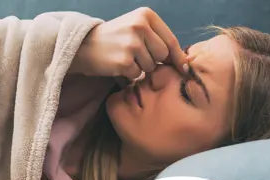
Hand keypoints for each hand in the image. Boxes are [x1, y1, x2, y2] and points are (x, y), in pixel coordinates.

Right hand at [69, 7, 187, 80]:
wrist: (83, 45)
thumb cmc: (114, 39)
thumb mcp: (136, 28)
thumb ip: (158, 39)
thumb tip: (186, 62)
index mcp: (146, 15)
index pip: (170, 40)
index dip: (177, 57)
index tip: (183, 68)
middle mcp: (140, 26)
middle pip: (162, 55)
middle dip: (153, 60)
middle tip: (135, 55)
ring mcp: (132, 43)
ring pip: (150, 66)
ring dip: (140, 67)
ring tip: (124, 57)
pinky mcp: (124, 60)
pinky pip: (136, 74)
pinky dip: (128, 74)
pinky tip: (117, 64)